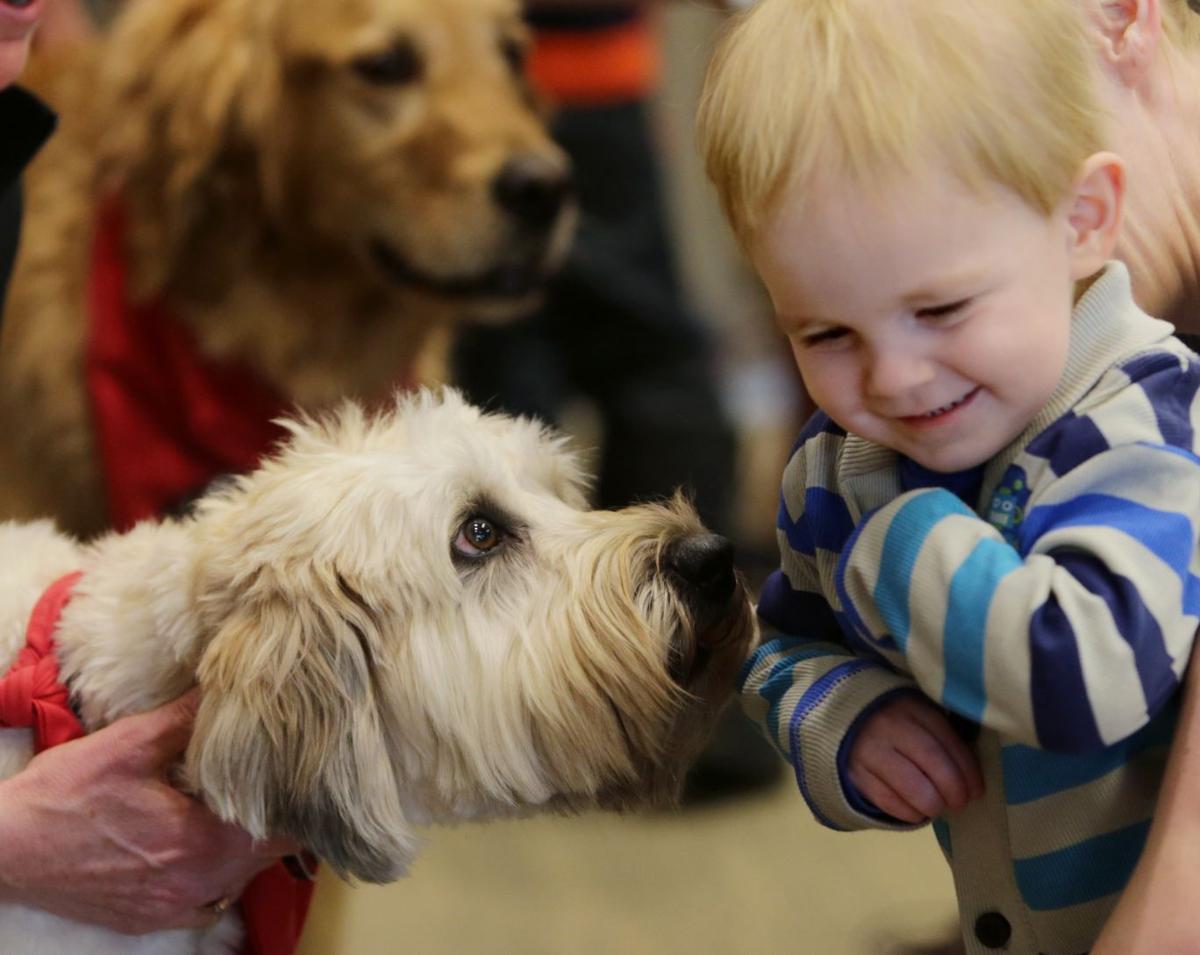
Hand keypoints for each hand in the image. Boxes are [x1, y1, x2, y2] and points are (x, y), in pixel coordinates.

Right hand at [0, 690, 292, 933]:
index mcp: (196, 843)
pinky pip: (208, 903)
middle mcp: (192, 885)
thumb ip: (186, 720)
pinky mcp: (151, 919)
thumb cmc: (64, 796)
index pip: (277, 833)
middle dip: (277, 823)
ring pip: (238, 880)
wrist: (7, 850)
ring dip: (249, 848)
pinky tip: (212, 848)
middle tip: (281, 787)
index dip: (295, 806)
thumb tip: (227, 687)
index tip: (302, 779)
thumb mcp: (128, 745)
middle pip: (264, 859)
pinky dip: (220, 877)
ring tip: (251, 810)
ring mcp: (171, 908)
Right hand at [847, 694, 982, 823]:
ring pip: (910, 785)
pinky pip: (887, 800)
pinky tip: (917, 812)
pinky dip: (908, 813)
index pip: (948, 741)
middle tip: (960, 803)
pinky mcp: (855, 773)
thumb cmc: (895, 722)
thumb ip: (943, 738)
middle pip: (932, 761)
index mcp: (913, 708)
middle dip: (954, 790)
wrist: (843, 720)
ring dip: (933, 804)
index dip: (968, 771)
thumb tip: (970, 778)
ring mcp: (869, 750)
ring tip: (938, 807)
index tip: (976, 790)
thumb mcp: (920, 717)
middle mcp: (890, 726)